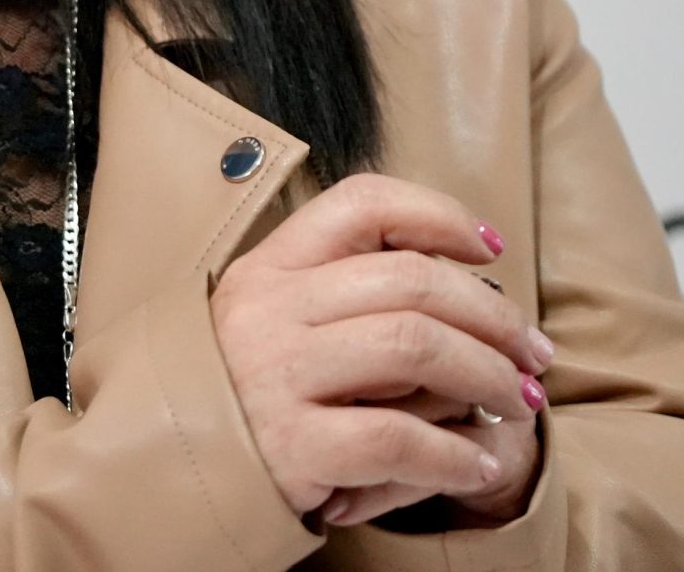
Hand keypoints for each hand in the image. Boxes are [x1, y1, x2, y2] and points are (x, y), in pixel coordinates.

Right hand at [211, 174, 554, 530]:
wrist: (151, 477)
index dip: (438, 215)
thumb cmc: (226, 398)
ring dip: (487, 374)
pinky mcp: (289, 449)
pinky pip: (396, 439)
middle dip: (492, 314)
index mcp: (267, 269)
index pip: (362, 205)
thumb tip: (447, 281)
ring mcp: (276, 378)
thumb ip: (330, 294)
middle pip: (410, 280)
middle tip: (532, 351)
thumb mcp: (260, 321)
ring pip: (414, 347)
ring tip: (518, 401)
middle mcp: (270, 311)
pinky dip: (453, 453)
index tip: (490, 247)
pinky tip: (477, 464)